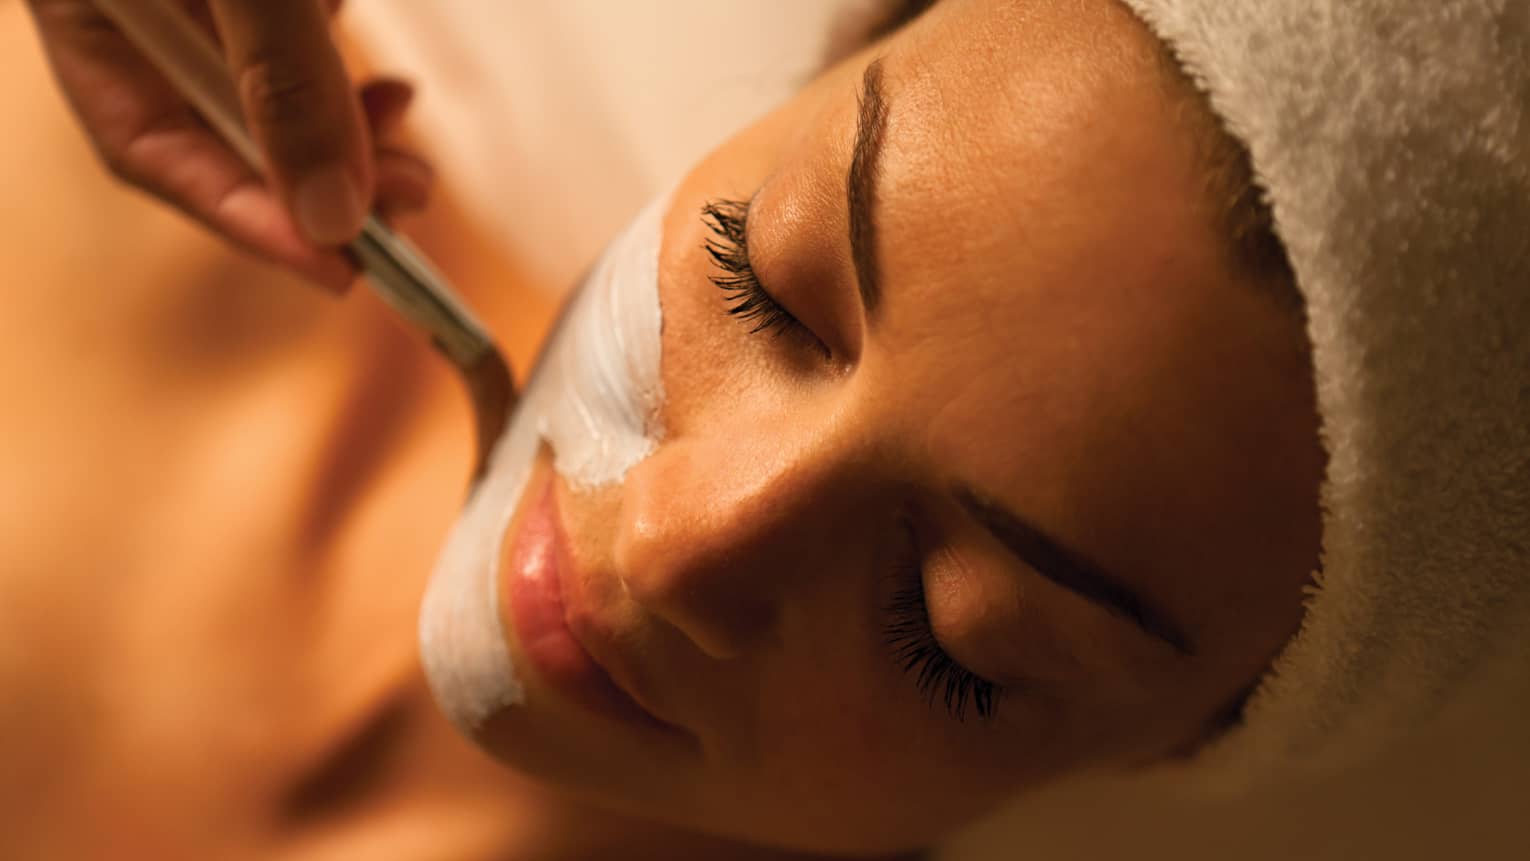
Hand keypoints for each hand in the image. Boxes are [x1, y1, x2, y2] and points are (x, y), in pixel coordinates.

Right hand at [25, 0, 432, 288]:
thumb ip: (283, 76)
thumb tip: (332, 212)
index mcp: (87, 13)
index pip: (153, 153)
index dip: (250, 223)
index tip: (338, 269)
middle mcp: (139, 15)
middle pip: (221, 132)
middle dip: (320, 180)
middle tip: (406, 196)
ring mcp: (197, 1)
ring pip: (272, 88)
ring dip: (344, 127)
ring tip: (404, 130)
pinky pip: (301, 33)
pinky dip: (340, 62)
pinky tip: (383, 76)